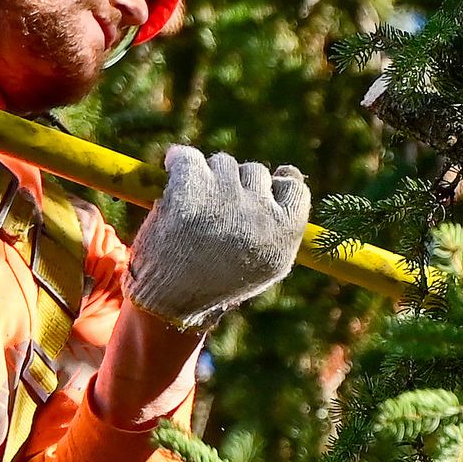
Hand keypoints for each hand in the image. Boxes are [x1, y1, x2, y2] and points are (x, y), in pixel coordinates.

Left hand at [123, 145, 310, 330]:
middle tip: (215, 211)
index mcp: (284, 234)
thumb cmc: (214, 287)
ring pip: (221, 163)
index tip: (263, 183)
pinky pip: (186, 157)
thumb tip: (284, 182)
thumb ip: (278, 229)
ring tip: (192, 210)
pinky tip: (171, 178)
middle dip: (235, 184)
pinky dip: (177, 162)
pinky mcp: (192, 187)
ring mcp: (227, 198)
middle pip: (255, 170)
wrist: (169, 304)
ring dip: (207, 177)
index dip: (277, 180)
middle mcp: (261, 213)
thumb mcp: (263, 268)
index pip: (293, 186)